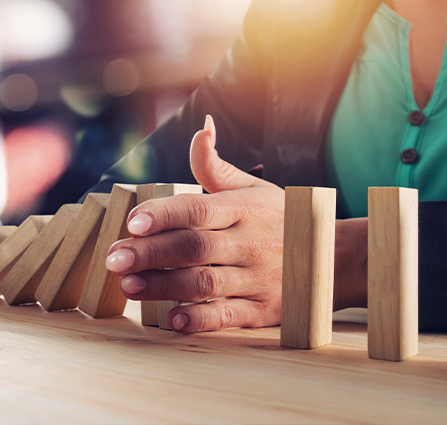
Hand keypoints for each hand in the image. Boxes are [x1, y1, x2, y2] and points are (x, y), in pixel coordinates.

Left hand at [105, 115, 285, 332]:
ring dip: (163, 286)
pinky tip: (171, 319)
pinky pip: (228, 316)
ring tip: (128, 285)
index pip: (199, 209)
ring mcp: (259, 278)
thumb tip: (201, 126)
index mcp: (246, 209)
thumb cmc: (281, 218)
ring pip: (205, 283)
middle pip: (194, 248)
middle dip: (150, 253)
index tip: (132, 222)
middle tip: (113, 258)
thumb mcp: (254, 188)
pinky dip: (199, 319)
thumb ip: (216, 165)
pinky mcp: (263, 310)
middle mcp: (252, 243)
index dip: (164, 215)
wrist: (332, 257)